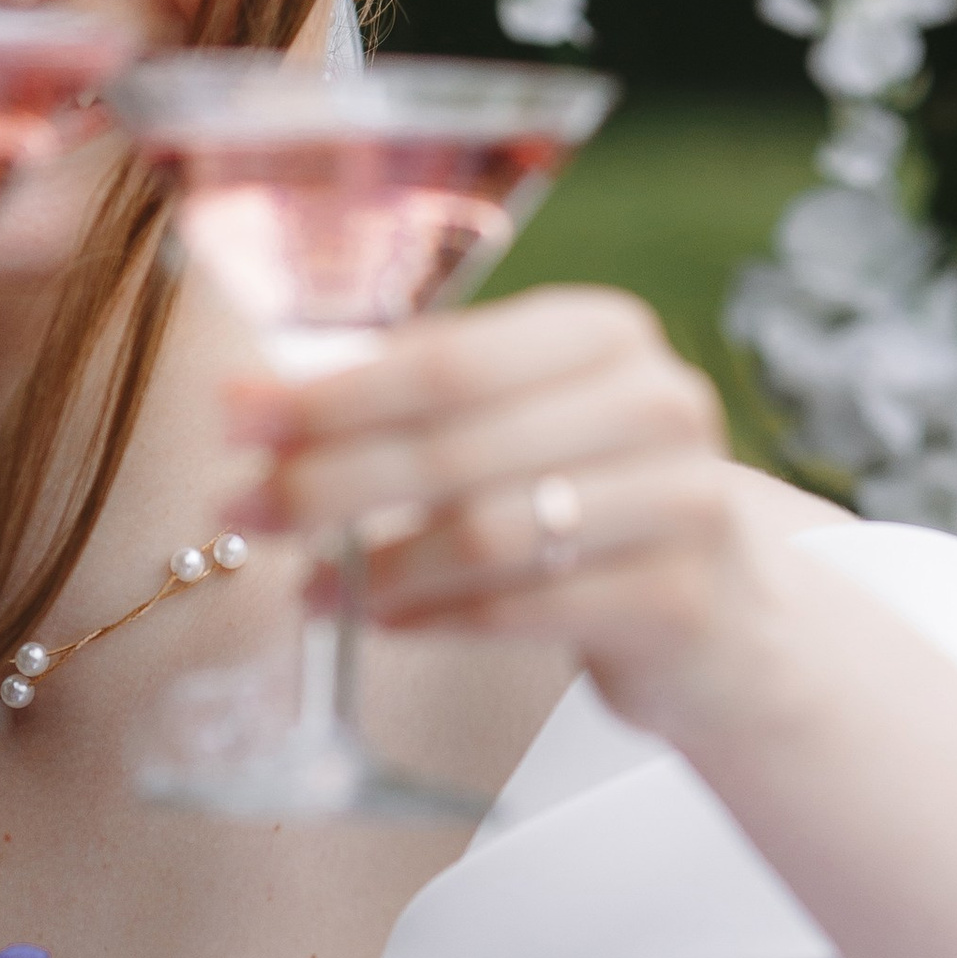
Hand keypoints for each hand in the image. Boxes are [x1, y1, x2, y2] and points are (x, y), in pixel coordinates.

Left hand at [229, 287, 796, 738]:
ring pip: (485, 531)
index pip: (443, 359)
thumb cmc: (588, 504)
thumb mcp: (520, 426)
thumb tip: (254, 408)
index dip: (326, 394)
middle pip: (452, 444)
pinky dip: (433, 619)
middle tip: (242, 508)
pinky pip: (520, 609)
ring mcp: (679, 500)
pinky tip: (381, 623)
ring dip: (373, 565)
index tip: (232, 417)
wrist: (724, 614)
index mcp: (603, 334)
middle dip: (327, 479)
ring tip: (306, 587)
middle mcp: (655, 401)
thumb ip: (411, 406)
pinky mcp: (677, 597)